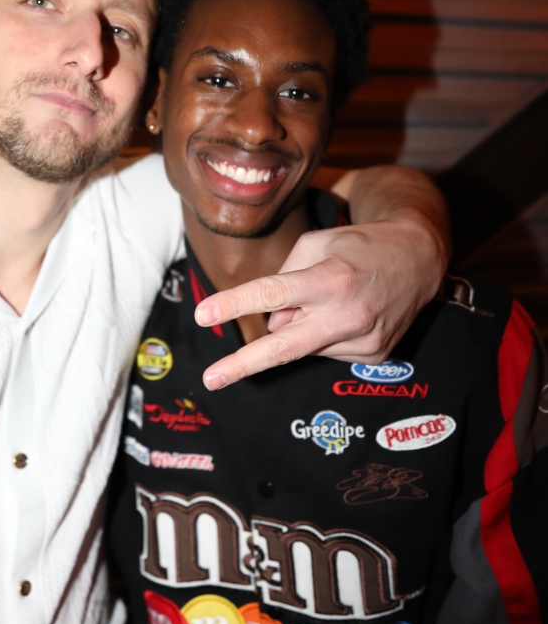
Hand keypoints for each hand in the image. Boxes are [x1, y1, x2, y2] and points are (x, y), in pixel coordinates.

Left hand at [196, 210, 445, 389]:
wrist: (420, 259)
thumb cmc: (359, 246)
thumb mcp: (317, 243)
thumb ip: (285, 279)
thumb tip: (272, 325)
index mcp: (331, 278)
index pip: (274, 293)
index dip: (236, 304)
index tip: (204, 315)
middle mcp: (348, 314)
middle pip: (284, 346)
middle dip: (243, 364)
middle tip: (209, 379)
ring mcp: (363, 340)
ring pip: (305, 345)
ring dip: (301, 327)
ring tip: (330, 299)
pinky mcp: (374, 355)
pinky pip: (327, 351)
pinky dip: (323, 334)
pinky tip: (345, 314)